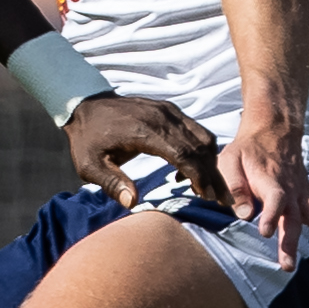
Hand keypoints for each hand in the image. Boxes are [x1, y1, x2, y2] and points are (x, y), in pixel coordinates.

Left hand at [67, 93, 231, 212]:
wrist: (85, 105)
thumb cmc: (88, 139)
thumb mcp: (90, 165)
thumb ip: (111, 182)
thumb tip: (132, 203)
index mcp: (144, 130)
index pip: (182, 153)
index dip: (198, 176)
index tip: (207, 196)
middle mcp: (161, 117)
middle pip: (198, 147)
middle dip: (213, 175)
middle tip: (223, 199)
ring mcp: (168, 111)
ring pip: (202, 137)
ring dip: (210, 163)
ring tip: (210, 188)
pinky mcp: (170, 110)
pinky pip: (195, 130)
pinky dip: (201, 150)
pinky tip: (190, 170)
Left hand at [216, 116, 308, 273]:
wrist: (274, 132)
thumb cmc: (247, 151)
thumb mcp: (230, 160)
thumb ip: (234, 186)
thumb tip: (244, 216)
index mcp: (271, 182)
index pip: (275, 199)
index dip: (271, 215)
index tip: (265, 232)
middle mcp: (292, 192)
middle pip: (295, 219)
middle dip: (292, 243)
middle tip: (288, 266)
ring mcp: (305, 198)